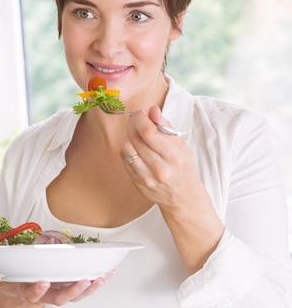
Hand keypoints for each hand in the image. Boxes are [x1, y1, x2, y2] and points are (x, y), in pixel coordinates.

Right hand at [0, 263, 113, 307]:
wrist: (22, 304)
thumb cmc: (13, 287)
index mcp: (29, 293)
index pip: (33, 294)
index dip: (38, 289)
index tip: (43, 281)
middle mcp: (46, 297)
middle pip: (61, 298)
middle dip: (73, 291)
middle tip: (84, 281)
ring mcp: (58, 296)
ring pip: (76, 296)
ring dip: (90, 288)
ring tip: (102, 276)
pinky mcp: (69, 292)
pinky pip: (85, 290)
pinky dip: (97, 283)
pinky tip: (108, 272)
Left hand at [122, 106, 223, 272]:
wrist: (183, 197)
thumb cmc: (183, 168)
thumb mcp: (182, 146)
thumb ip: (166, 126)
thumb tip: (152, 110)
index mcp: (174, 157)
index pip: (149, 133)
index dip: (140, 119)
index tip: (140, 113)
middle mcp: (159, 169)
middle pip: (136, 139)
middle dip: (133, 124)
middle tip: (136, 119)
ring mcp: (146, 178)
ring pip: (127, 149)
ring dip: (127, 136)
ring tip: (133, 131)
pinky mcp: (137, 183)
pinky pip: (124, 160)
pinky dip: (126, 149)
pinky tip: (133, 145)